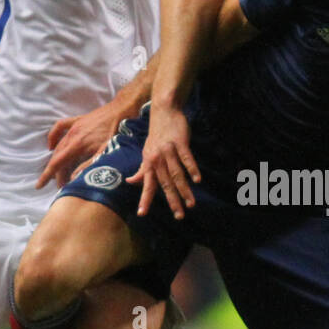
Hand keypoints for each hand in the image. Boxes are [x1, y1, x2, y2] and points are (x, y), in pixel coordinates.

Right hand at [37, 103, 123, 188]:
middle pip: (58, 156)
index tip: (39, 185)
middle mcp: (73, 135)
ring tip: (56, 171)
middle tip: (58, 185)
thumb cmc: (117, 132)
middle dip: (55, 171)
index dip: (47, 175)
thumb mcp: (106, 152)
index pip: (58, 163)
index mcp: (79, 145)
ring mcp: (74, 127)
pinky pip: (60, 127)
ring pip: (59, 144)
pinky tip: (52, 145)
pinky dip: (53, 136)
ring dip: (56, 158)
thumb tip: (74, 177)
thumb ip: (89, 165)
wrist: (121, 110)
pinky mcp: (77, 120)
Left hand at [128, 103, 198, 218]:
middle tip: (179, 216)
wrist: (163, 112)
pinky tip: (198, 180)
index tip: (142, 213)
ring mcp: (168, 150)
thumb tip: (130, 182)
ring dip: (184, 190)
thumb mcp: (147, 153)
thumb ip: (141, 169)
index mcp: (148, 163)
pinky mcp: (180, 143)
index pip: (146, 184)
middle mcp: (157, 158)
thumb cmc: (156, 135)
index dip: (144, 198)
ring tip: (191, 204)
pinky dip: (192, 169)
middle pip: (165, 183)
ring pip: (177, 174)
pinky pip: (187, 158)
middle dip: (172, 201)